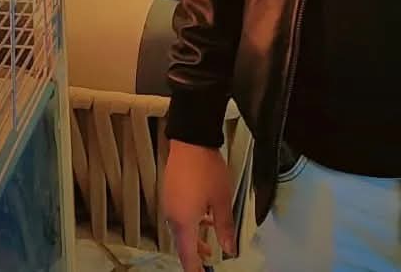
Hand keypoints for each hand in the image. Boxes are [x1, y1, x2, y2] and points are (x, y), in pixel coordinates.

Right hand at [163, 141, 236, 271]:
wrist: (191, 140)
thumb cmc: (206, 168)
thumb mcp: (221, 200)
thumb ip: (225, 226)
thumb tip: (230, 248)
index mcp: (184, 222)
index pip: (187, 255)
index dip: (195, 268)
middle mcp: (173, 215)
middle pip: (183, 242)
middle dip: (196, 252)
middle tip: (207, 260)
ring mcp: (170, 202)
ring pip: (181, 227)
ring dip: (195, 235)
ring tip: (209, 237)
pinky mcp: (171, 191)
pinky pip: (179, 213)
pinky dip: (191, 220)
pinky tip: (203, 213)